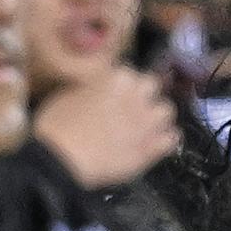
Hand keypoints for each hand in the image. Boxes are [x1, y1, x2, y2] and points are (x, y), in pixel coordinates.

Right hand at [33, 65, 181, 189]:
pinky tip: (158, 144)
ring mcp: (147, 122)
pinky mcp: (152, 148)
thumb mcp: (68, 94)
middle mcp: (136, 95)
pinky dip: (167, 140)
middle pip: (153, 85)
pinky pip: (173, 139)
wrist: (64, 159)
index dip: (124, 84)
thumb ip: (91, 88)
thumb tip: (97, 89)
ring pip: (167, 111)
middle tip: (134, 106)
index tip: (118, 92)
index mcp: (116, 78)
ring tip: (148, 125)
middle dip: (146, 94)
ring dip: (158, 116)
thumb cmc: (58, 125)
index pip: (129, 72)